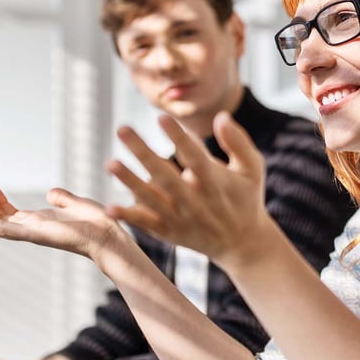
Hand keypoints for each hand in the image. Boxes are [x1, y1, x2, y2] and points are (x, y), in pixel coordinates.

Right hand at [0, 183, 125, 262]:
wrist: (108, 235)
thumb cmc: (97, 224)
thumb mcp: (75, 204)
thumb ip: (61, 199)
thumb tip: (51, 193)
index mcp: (42, 221)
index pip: (12, 213)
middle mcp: (34, 229)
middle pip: (1, 218)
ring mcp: (33, 233)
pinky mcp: (36, 235)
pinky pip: (7, 231)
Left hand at [105, 112, 271, 269]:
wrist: (242, 244)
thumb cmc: (246, 198)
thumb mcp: (252, 168)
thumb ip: (238, 141)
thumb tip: (221, 115)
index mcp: (216, 183)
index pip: (195, 158)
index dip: (179, 139)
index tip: (162, 117)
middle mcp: (196, 202)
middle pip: (166, 176)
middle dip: (143, 153)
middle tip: (122, 129)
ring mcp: (181, 219)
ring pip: (152, 200)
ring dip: (130, 182)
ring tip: (110, 163)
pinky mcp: (170, 232)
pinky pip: (146, 224)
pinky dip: (128, 217)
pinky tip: (108, 208)